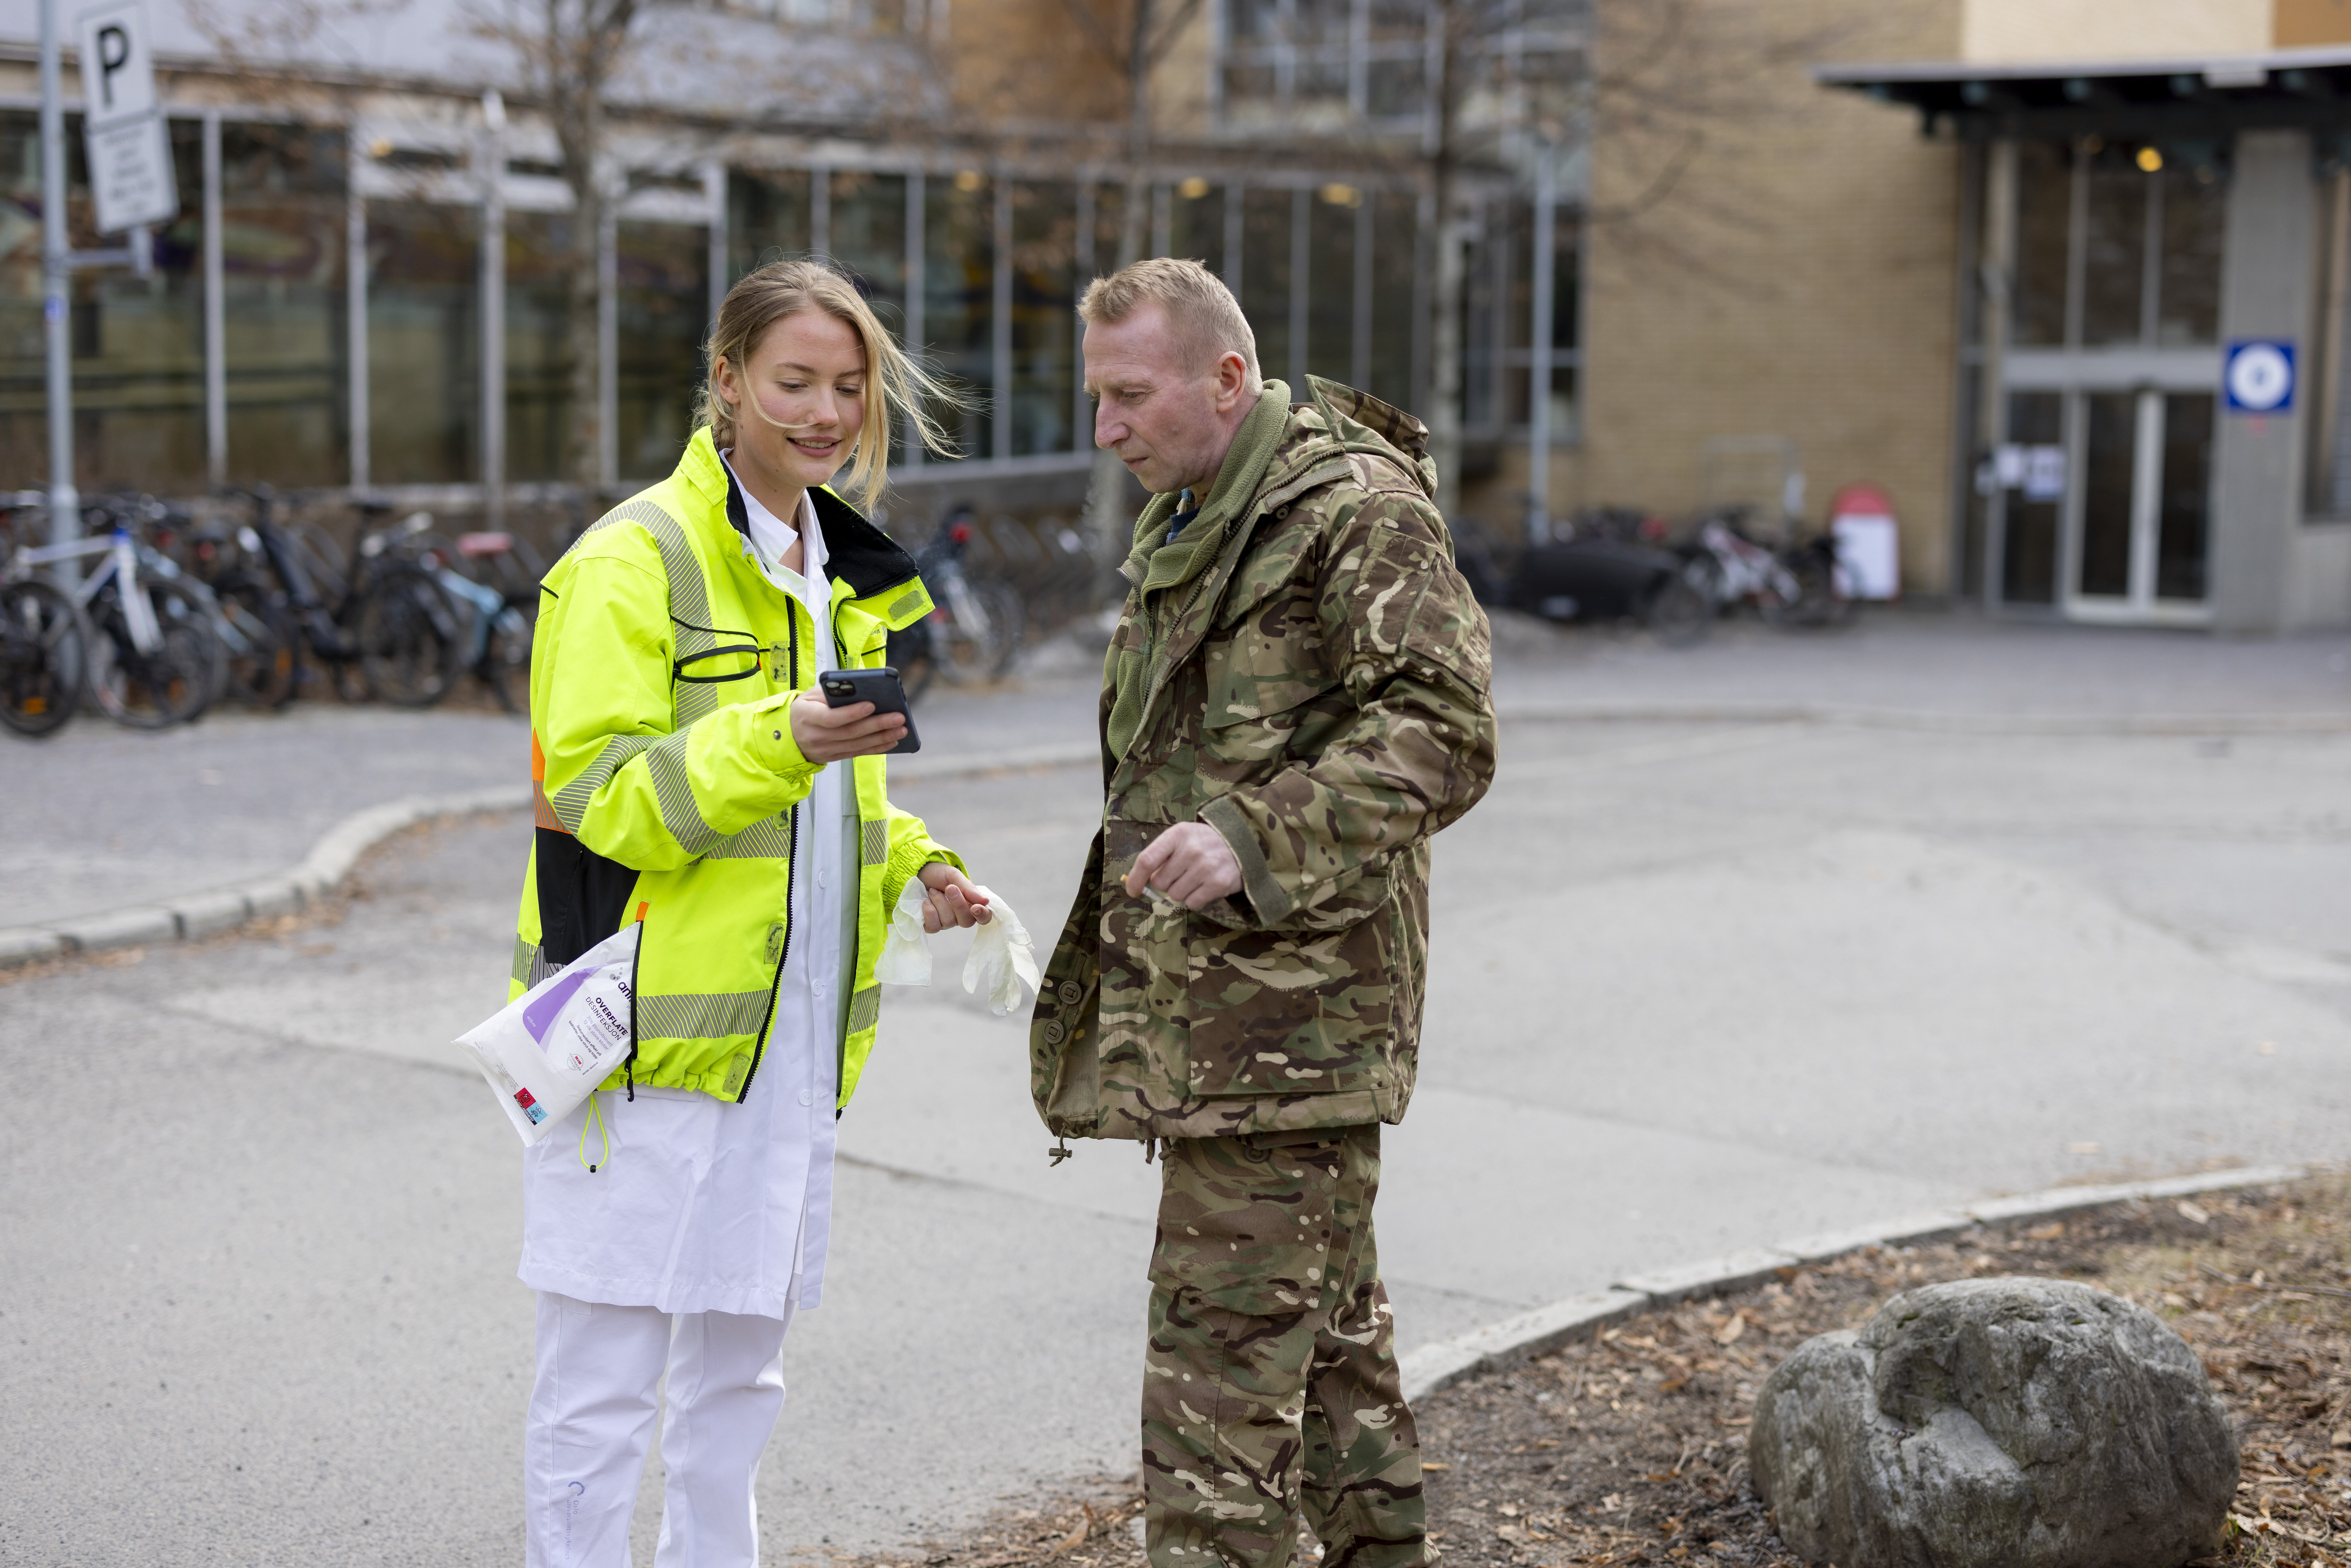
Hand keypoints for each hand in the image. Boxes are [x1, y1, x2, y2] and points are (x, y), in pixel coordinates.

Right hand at [789, 687, 906, 763]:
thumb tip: (858, 690)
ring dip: (882, 737)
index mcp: (807, 717)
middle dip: (877, 725)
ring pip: (857, 745)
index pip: (831, 718)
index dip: (852, 713)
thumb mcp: (809, 696)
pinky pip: (857, 753)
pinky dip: (876, 747)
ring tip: (901, 729)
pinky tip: (891, 741)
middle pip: (850, 732)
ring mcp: (824, 750)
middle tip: (898, 717)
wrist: (787, 735)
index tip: (872, 704)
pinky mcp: (833, 757)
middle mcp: (815, 736)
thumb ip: (830, 692)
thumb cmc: (803, 709)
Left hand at [917, 862, 992, 932]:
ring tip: (933, 891)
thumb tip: (985, 901)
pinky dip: (930, 911)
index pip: (983, 917)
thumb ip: (968, 888)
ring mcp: (945, 922)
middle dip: (958, 904)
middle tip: (950, 888)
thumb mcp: (954, 876)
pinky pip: (934, 927)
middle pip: (967, 921)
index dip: (983, 915)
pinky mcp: (930, 925)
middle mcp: (959, 916)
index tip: (976, 907)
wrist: (918, 873)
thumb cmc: (938, 874)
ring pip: (949, 922)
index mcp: (970, 903)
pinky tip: (926, 901)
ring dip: (940, 902)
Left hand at [1124, 821, 1241, 910]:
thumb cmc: (1204, 843)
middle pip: (1160, 882)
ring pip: (1175, 895)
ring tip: (1194, 878)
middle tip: (1180, 873)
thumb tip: (1140, 882)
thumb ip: (1160, 855)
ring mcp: (1206, 867)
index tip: (1133, 891)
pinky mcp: (1218, 884)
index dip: (1135, 879)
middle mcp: (1191, 850)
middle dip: (1166, 883)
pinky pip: (1192, 903)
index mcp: (1178, 834)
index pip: (1147, 860)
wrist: (1242, 846)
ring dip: (1181, 891)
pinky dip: (1195, 899)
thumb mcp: (1182, 838)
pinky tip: (1204, 886)